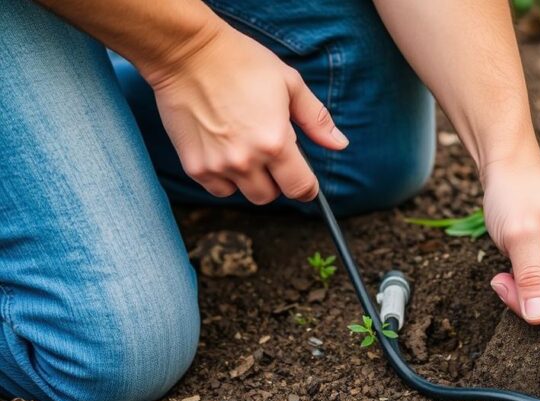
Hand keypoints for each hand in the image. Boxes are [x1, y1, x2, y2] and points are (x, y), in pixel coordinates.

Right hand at [146, 22, 347, 203]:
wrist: (186, 52)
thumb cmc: (240, 62)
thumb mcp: (289, 83)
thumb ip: (316, 119)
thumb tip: (339, 144)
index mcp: (275, 142)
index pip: (300, 188)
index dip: (307, 188)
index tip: (306, 183)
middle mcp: (246, 160)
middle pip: (270, 196)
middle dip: (277, 181)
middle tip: (271, 156)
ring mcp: (218, 166)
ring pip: (244, 194)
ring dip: (251, 181)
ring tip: (246, 150)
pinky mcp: (194, 166)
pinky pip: (218, 189)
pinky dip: (225, 179)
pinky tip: (224, 152)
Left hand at [483, 160, 539, 325]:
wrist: (505, 169)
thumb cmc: (516, 191)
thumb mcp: (520, 235)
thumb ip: (531, 277)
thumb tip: (539, 316)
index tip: (519, 301)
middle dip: (537, 303)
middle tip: (504, 286)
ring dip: (527, 297)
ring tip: (503, 278)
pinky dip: (524, 290)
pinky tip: (507, 275)